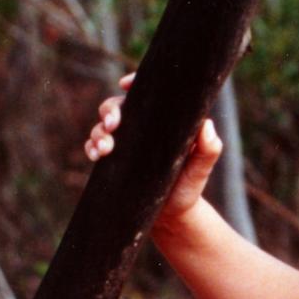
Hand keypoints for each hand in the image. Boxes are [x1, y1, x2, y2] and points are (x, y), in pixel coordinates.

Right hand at [84, 73, 222, 221]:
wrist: (171, 216)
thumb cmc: (189, 188)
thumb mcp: (200, 170)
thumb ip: (208, 150)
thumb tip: (207, 126)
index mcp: (162, 121)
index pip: (147, 93)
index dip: (135, 82)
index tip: (125, 84)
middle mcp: (141, 127)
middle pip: (118, 105)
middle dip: (110, 110)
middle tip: (113, 124)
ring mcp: (125, 142)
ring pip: (102, 126)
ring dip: (98, 132)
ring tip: (104, 150)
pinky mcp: (113, 160)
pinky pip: (94, 146)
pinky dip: (91, 147)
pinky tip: (95, 156)